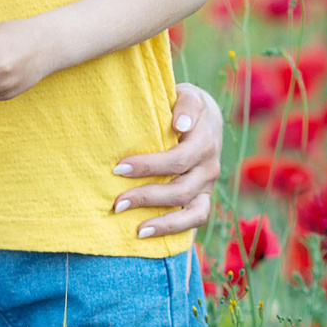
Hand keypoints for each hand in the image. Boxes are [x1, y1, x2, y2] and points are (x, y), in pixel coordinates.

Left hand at [110, 81, 223, 237]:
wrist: (205, 117)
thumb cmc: (183, 104)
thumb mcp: (185, 94)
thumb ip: (185, 104)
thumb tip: (180, 125)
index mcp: (205, 137)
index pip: (178, 158)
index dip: (150, 165)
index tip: (119, 168)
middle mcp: (210, 163)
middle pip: (180, 186)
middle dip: (146, 195)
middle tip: (116, 201)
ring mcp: (208, 183)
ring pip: (189, 207)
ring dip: (160, 218)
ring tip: (132, 223)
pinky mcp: (204, 198)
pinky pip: (195, 219)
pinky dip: (172, 228)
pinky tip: (144, 233)